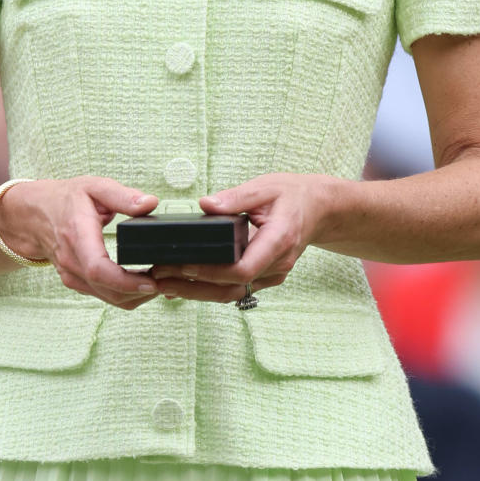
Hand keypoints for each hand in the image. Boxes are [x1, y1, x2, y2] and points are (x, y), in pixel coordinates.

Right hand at [0, 176, 160, 309]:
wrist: (33, 216)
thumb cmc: (65, 199)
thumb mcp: (94, 187)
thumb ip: (122, 195)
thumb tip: (151, 203)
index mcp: (77, 236)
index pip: (98, 269)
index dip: (126, 281)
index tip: (151, 281)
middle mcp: (72, 262)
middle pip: (108, 290)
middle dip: (141, 290)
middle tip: (168, 277)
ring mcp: (73, 276)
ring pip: (109, 298)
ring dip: (137, 295)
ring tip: (162, 279)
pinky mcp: (77, 283)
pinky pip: (105, 296)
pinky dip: (126, 294)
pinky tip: (144, 282)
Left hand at [150, 173, 332, 300]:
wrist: (319, 209)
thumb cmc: (293, 195)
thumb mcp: (265, 187)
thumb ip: (235, 197)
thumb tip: (205, 204)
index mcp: (279, 239)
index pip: (244, 267)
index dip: (211, 271)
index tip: (183, 264)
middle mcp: (278, 264)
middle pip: (232, 287)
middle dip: (193, 287)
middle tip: (160, 277)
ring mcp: (273, 274)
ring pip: (232, 293)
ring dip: (197, 292)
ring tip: (163, 283)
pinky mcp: (265, 276)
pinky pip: (236, 288)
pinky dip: (210, 288)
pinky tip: (183, 284)